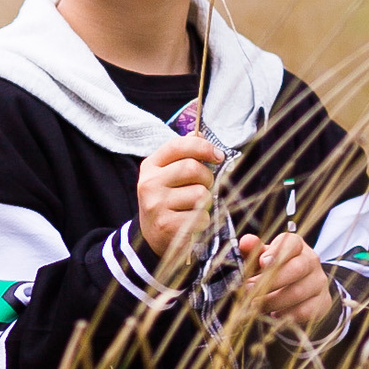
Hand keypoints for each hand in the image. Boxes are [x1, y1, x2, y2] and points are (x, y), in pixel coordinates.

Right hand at [136, 135, 223, 259]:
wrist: (151, 236)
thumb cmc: (166, 201)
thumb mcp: (167, 175)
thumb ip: (182, 154)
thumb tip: (198, 132)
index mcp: (151, 166)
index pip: (178, 145)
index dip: (203, 147)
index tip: (217, 156)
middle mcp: (150, 183)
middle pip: (192, 168)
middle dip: (207, 178)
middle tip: (204, 187)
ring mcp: (156, 205)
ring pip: (200, 194)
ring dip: (205, 202)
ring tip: (194, 206)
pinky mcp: (167, 225)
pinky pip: (200, 217)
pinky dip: (202, 220)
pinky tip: (191, 222)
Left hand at [237, 231, 333, 327]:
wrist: (295, 291)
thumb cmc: (273, 270)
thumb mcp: (261, 259)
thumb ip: (252, 251)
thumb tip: (245, 242)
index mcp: (296, 245)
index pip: (292, 243)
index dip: (277, 252)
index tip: (262, 263)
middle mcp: (311, 261)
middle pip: (297, 268)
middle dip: (271, 281)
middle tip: (249, 290)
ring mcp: (319, 282)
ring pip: (298, 292)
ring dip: (273, 301)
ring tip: (256, 305)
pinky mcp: (323, 302)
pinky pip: (305, 310)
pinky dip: (287, 314)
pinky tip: (275, 315)